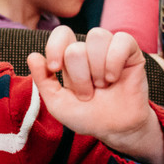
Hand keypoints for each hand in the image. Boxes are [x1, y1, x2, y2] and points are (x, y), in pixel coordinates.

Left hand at [27, 26, 163, 163]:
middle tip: (87, 95)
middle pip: (75, 48)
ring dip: (96, 68)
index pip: (62, 34)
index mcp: (70, 59)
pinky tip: (114, 78)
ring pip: (97, 36)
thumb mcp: (58, 103)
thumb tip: (32, 56)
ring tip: (102, 86)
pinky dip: (114, 61)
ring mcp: (110, 49)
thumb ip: (43, 81)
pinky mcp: (131, 52)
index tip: (54, 68)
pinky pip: (122, 41)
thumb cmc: (86, 116)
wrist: (115, 130)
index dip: (54, 47)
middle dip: (79, 77)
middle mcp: (89, 51)